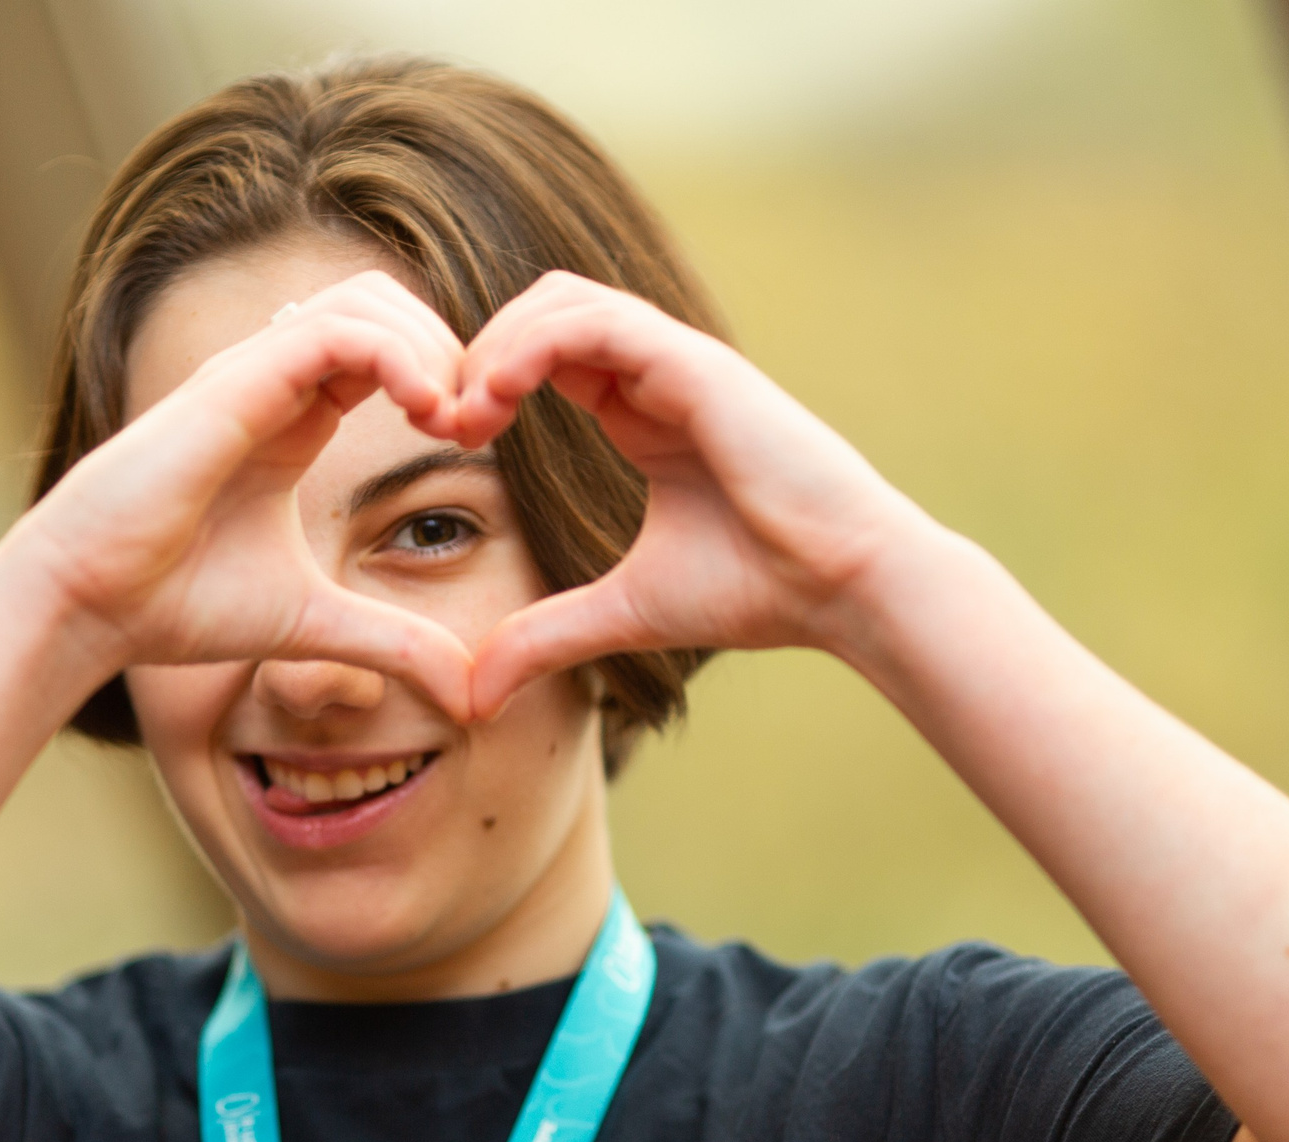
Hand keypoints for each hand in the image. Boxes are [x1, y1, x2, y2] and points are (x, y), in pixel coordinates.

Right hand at [1, 270, 478, 720]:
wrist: (89, 606)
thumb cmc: (177, 606)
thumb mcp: (317, 623)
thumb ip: (395, 646)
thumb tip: (470, 695)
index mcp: (295, 418)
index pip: (389, 350)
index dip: (446, 381)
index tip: (475, 445)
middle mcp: (274, 382)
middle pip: (387, 305)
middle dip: (450, 351)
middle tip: (477, 423)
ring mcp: (252, 374)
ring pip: (367, 301)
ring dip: (431, 346)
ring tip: (453, 418)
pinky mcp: (234, 384)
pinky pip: (335, 331)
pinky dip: (396, 355)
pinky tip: (425, 413)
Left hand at [451, 272, 934, 718]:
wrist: (844, 587)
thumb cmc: (759, 591)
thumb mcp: (623, 613)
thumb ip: (546, 639)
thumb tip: (472, 696)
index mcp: (642, 413)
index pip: (545, 353)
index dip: (485, 381)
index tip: (450, 440)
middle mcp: (657, 376)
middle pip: (542, 308)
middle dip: (478, 351)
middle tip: (444, 420)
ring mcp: (679, 363)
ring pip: (562, 299)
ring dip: (496, 343)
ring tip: (463, 410)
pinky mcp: (696, 366)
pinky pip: (596, 321)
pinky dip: (534, 343)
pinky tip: (496, 396)